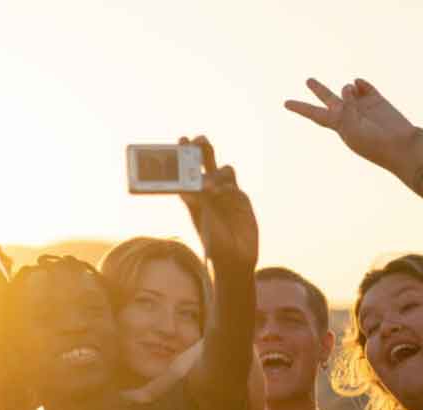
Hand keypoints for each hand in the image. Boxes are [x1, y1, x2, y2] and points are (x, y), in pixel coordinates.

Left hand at [178, 135, 257, 269]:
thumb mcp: (201, 219)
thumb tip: (185, 184)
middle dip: (202, 149)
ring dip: (215, 173)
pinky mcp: (240, 199)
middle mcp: (209, 192)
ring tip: (208, 186)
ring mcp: (226, 194)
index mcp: (194, 196)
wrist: (236, 258)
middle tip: (197, 140)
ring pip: (222, 171)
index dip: (185, 153)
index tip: (182, 139)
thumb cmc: (213, 242)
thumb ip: (195, 199)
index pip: (188, 169)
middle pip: (206, 162)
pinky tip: (223, 193)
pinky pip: (234, 184)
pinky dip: (227, 185)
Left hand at [285, 78, 414, 166]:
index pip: (315, 114)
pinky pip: (364, 86)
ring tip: (351, 93)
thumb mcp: (351, 127)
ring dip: (347, 89)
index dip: (300, 108)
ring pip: (347, 89)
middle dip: (319, 89)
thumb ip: (345, 106)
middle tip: (308, 80)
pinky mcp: (377, 100)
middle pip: (329, 99)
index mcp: (338, 125)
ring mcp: (362, 107)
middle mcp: (348, 115)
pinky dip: (360, 83)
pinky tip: (358, 84)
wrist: (400, 144)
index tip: (285, 103)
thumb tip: (347, 85)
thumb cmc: (373, 142)